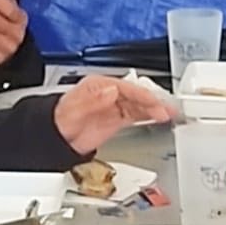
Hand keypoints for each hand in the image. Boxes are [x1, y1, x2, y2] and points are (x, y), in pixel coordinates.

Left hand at [54, 74, 174, 154]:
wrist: (55, 138)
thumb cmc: (59, 121)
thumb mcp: (74, 109)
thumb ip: (93, 100)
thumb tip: (111, 91)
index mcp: (99, 86)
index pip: (127, 88)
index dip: (142, 95)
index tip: (154, 103)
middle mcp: (109, 93)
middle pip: (136, 95)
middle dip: (154, 101)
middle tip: (168, 109)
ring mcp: (114, 106)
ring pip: (139, 104)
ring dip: (155, 108)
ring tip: (171, 113)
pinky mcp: (116, 118)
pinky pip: (137, 114)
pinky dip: (149, 116)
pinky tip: (160, 118)